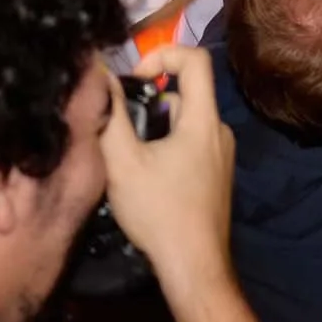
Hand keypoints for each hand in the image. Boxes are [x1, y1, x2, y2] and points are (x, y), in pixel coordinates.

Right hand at [100, 46, 238, 290]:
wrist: (194, 267)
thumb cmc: (160, 212)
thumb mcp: (124, 163)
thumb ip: (111, 117)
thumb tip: (100, 77)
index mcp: (204, 120)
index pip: (195, 59)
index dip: (162, 54)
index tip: (133, 80)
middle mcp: (220, 131)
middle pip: (185, 94)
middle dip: (150, 104)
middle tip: (121, 131)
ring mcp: (222, 156)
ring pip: (184, 123)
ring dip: (155, 131)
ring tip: (128, 161)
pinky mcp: (217, 177)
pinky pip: (190, 145)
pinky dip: (167, 149)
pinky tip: (146, 180)